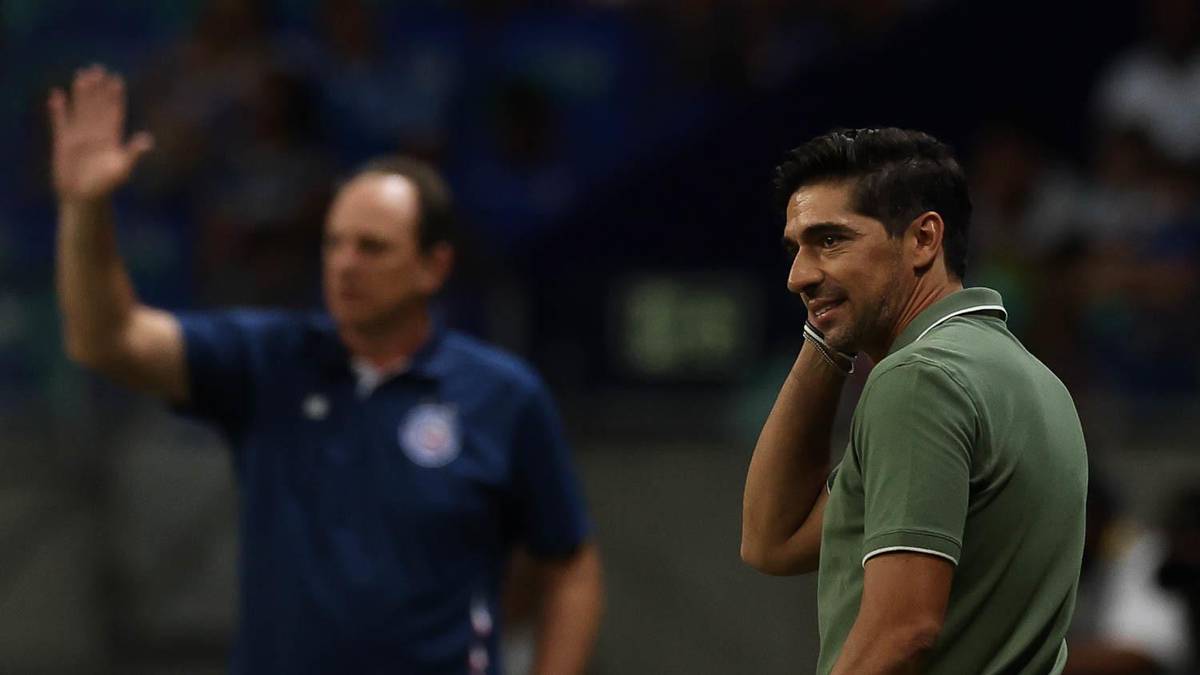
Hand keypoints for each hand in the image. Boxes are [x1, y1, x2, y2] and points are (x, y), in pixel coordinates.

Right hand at [48, 64, 153, 204]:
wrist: (83, 198)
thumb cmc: (105, 187)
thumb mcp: (122, 169)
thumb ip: (133, 153)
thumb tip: (148, 141)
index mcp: (111, 139)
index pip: (114, 112)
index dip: (115, 96)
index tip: (116, 79)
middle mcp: (96, 135)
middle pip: (97, 106)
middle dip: (98, 88)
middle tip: (98, 68)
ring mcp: (80, 137)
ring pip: (80, 109)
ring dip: (81, 93)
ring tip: (82, 75)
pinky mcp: (64, 142)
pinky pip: (60, 121)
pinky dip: (59, 109)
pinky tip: (57, 95)